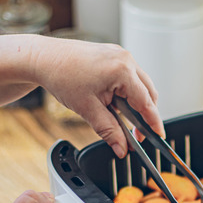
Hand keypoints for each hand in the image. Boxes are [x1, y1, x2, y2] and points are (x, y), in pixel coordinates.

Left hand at [29, 36, 164, 157]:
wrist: (43, 58)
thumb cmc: (61, 76)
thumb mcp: (88, 109)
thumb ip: (109, 131)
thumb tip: (122, 148)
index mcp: (122, 70)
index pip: (146, 102)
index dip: (154, 122)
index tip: (159, 136)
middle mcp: (125, 59)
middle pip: (148, 92)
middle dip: (146, 114)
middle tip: (137, 134)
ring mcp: (120, 54)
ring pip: (140, 83)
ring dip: (137, 102)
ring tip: (124, 119)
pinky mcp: (113, 54)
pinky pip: (130, 76)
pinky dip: (127, 91)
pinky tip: (116, 103)